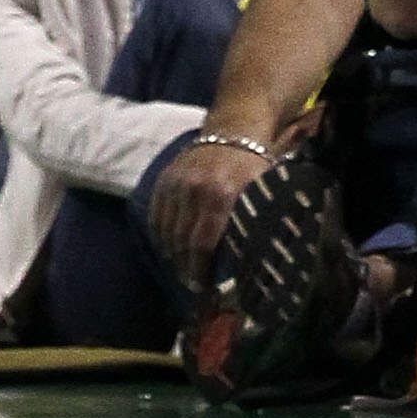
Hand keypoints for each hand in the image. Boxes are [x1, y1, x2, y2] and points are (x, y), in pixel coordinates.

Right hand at [148, 122, 296, 276]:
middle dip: (187, 268)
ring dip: (173, 255)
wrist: (233, 130)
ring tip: (183, 267)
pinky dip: (160, 236)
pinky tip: (170, 248)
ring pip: (167, 232)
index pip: (203, 244)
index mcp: (223, 195)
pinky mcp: (165, 178)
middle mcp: (196, 189)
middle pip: (183, 242)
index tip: (204, 287)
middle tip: (193, 283)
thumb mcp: (261, 194)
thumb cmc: (253, 168)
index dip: (201, 271)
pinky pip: (155, 216)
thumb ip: (254, 224)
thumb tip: (256, 266)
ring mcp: (177, 182)